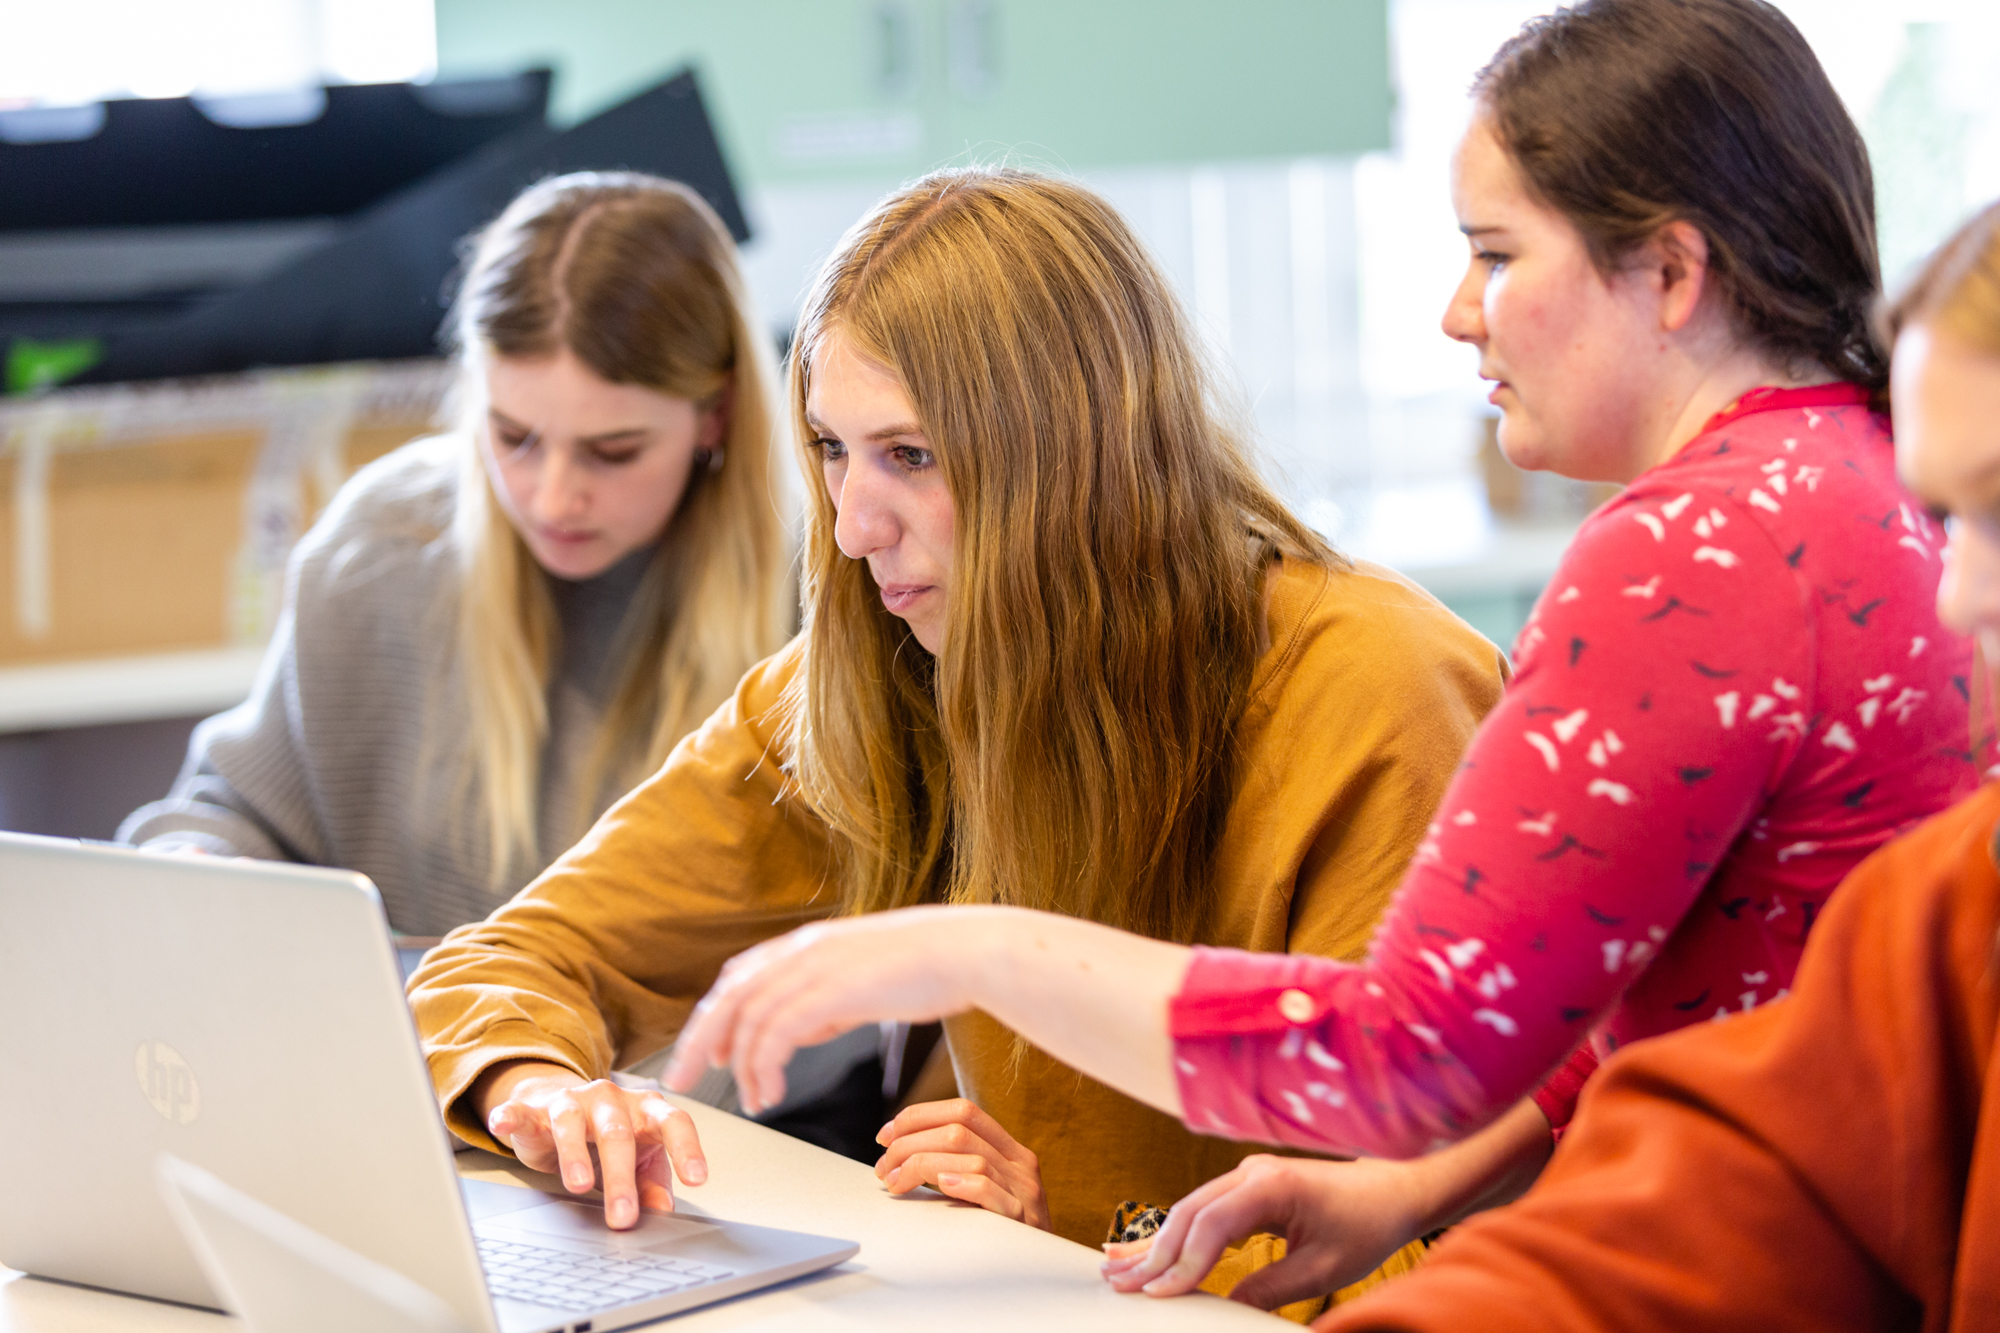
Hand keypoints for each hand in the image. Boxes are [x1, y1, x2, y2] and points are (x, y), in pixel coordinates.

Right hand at [473, 1061, 708, 1229]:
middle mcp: (611, 1099)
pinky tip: (503, 1123)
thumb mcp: (638, 1158)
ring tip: (579, 1185)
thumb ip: (653, 1181)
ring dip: (575, 1154)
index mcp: (645, 1109)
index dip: (687, 1148)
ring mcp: (572, 1100)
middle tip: (623, 1216)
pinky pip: (520, 1110)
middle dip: (621, 1178)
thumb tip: (664, 1209)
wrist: (557, 1105)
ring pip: (573, 1122)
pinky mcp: (533, 1108)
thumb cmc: (606, 1135)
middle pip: (619, 1134)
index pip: (673, 1122)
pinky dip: (511, 1116)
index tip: (696, 1178)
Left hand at [664, 907, 984, 1113]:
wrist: (964, 952)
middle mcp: (800, 951)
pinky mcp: (829, 991)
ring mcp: (813, 968)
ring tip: (751, 1102)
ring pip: (748, 1020)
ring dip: (741, 1067)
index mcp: (806, 944)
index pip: (740, 978)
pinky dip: (765, 1067)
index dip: (716, 1015)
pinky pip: (776, 1035)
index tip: (704, 1051)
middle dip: (699, 1041)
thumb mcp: (861, 982)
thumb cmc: (925, 968)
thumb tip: (802, 1029)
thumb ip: (826, 1001)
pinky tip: (772, 1093)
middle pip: (729, 997)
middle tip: (681, 1080)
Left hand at [875, 1099, 1049, 1230]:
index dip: (920, 1116)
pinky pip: (988, 1188)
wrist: (1044, 1273)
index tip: (886, 1135)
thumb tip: (899, 1153)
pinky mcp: (1020, 1218)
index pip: (964, 1111)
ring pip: (968, 1154)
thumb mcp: (988, 1190)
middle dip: (909, 1142)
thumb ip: (960, 1166)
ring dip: (920, 1163)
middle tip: (883, 1166)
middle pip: (958, 1130)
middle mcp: (1019, 1164)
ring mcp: (1023, 1190)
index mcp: (1010, 1150)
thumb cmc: (1004, 1233)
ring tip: (895, 1182)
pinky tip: (938, 1187)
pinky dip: (960, 1182)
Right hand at [1100, 1155, 1423, 1307]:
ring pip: (1189, 1209)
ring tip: (1114, 1267)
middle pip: (1189, 1213)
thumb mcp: (1322, 1269)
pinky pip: (1203, 1207)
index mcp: (1271, 1185)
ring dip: (1155, 1242)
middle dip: (1152, 1253)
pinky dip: (1174, 1231)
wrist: (1395, 1189)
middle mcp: (1251, 1171)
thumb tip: (1222, 1309)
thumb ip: (1269, 1289)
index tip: (1158, 1295)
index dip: (1181, 1264)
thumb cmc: (1366, 1226)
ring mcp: (1247, 1173)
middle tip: (1118, 1285)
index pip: (1210, 1226)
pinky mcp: (1248, 1184)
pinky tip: (1141, 1244)